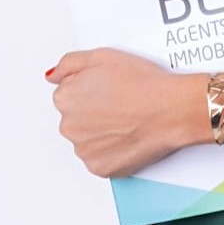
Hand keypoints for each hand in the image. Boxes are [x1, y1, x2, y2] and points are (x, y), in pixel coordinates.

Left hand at [45, 48, 209, 177]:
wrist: (170, 110)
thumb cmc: (143, 83)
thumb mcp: (103, 56)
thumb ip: (70, 63)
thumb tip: (53, 76)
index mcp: (66, 98)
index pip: (69, 92)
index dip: (92, 87)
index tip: (109, 87)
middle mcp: (69, 126)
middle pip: (76, 117)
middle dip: (94, 110)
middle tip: (121, 102)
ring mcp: (83, 150)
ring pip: (87, 138)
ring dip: (102, 131)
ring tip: (128, 118)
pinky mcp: (99, 168)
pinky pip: (100, 158)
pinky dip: (112, 149)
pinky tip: (128, 134)